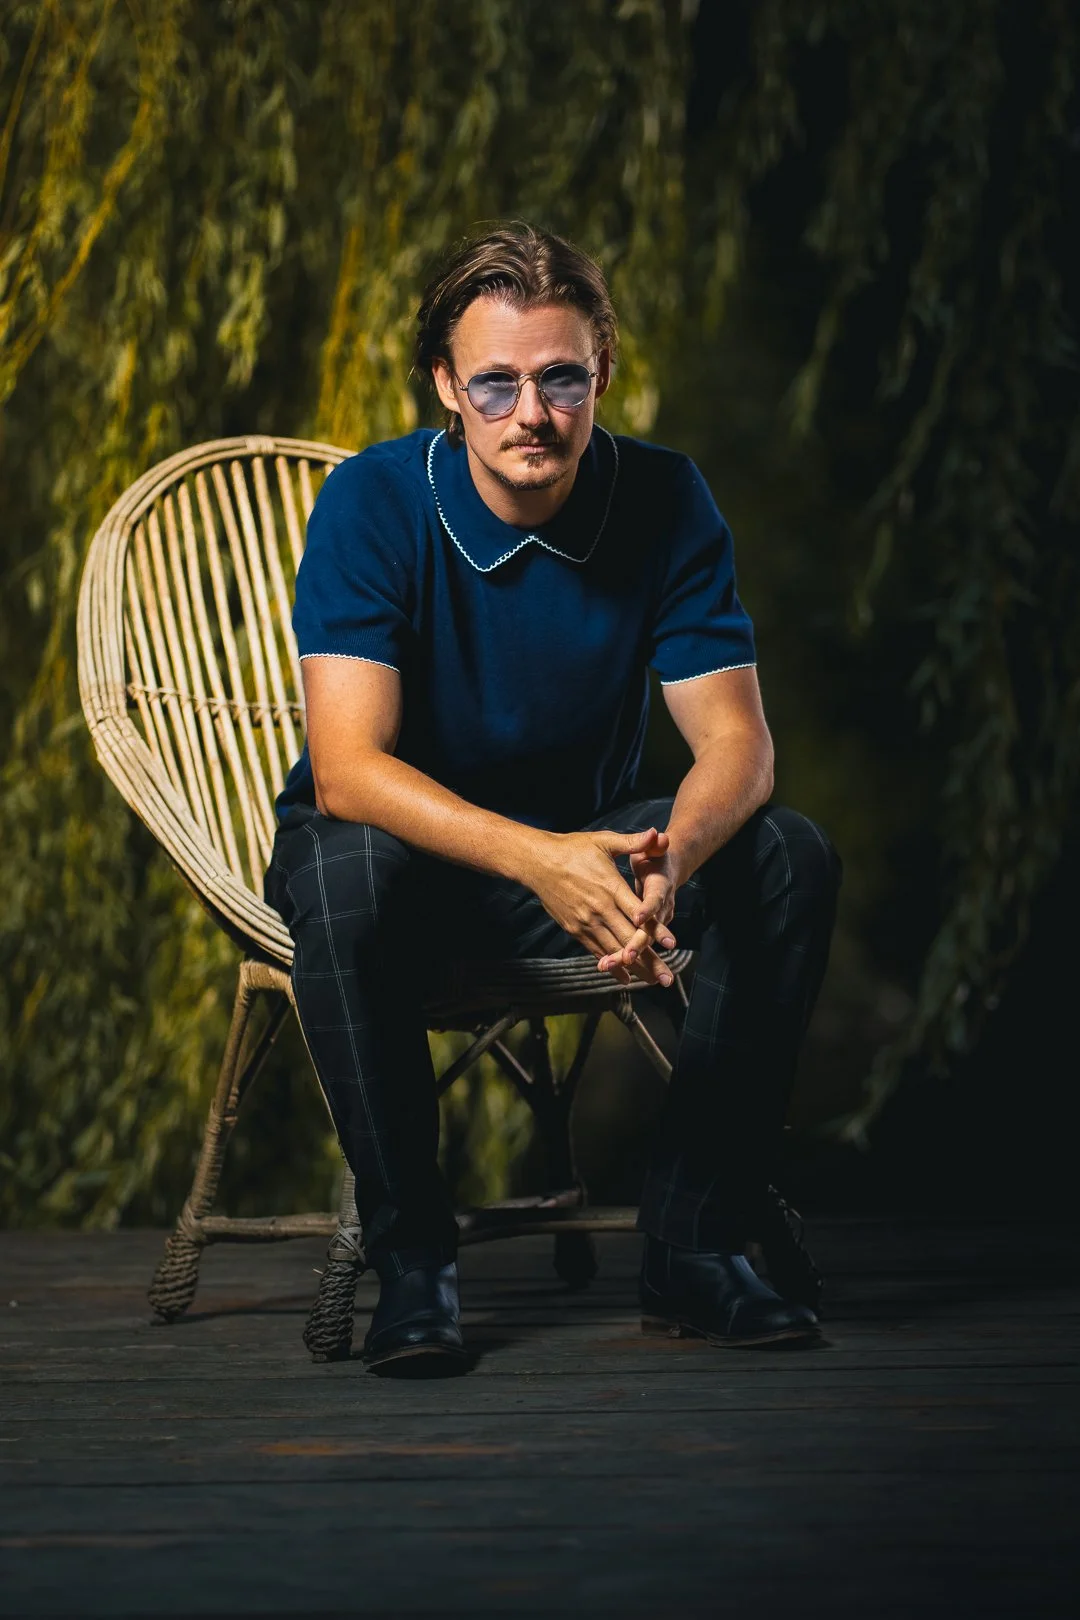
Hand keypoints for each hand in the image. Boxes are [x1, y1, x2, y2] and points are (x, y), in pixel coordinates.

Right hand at [521, 827, 678, 986]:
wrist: (537, 862)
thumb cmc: (573, 849)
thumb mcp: (604, 841)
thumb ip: (633, 842)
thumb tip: (657, 833)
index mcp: (610, 888)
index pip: (637, 913)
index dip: (655, 929)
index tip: (671, 944)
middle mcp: (600, 909)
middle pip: (629, 940)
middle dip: (650, 960)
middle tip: (668, 978)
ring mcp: (586, 922)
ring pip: (614, 951)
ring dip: (635, 968)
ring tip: (653, 982)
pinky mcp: (575, 930)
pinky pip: (597, 951)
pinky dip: (612, 966)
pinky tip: (626, 978)